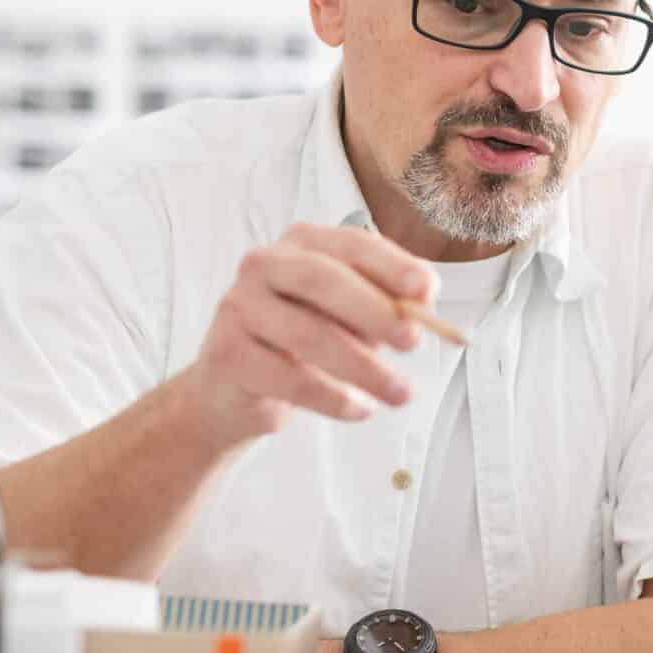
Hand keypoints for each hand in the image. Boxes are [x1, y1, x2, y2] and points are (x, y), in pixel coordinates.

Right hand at [179, 222, 435, 445]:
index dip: (391, 266)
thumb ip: (387, 304)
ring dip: (363, 368)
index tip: (426, 290)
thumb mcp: (354, 316)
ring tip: (400, 393)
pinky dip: (332, 398)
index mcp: (304, 243)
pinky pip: (289, 378)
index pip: (352, 245)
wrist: (237, 386)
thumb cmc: (307, 338)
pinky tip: (359, 409)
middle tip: (413, 341)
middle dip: (374, 311)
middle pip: (323, 281)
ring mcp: (240, 306)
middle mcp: (265, 265)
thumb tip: (423, 304)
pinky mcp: (227, 352)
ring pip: (308, 334)